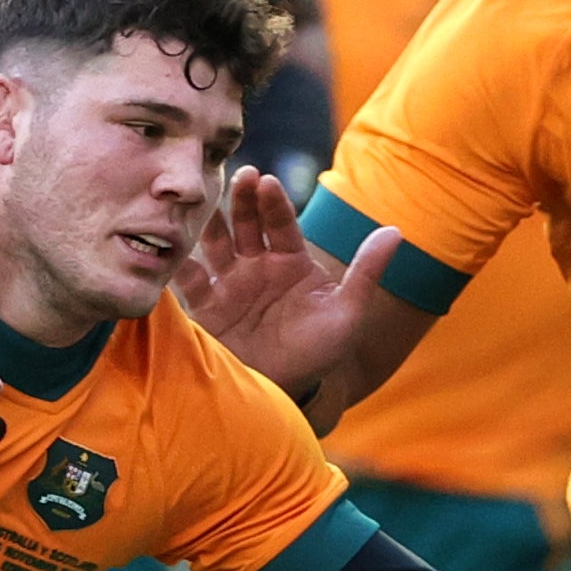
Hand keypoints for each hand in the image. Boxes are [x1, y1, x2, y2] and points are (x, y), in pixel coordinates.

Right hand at [177, 167, 398, 404]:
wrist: (284, 393)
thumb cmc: (320, 354)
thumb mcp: (347, 313)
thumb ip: (366, 271)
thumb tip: (396, 230)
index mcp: (291, 261)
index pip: (281, 222)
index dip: (273, 202)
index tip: (267, 182)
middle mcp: (258, 265)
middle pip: (247, 223)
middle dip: (243, 199)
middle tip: (240, 176)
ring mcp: (230, 283)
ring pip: (216, 243)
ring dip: (211, 221)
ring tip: (202, 201)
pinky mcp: (206, 307)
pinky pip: (189, 280)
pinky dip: (180, 262)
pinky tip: (174, 246)